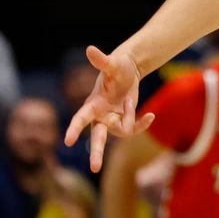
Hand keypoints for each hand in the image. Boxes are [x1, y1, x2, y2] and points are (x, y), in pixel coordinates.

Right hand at [63, 46, 153, 172]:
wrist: (128, 70)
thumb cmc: (117, 66)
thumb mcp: (112, 64)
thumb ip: (102, 60)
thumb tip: (90, 49)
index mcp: (92, 103)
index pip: (81, 118)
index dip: (74, 129)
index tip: (67, 141)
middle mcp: (100, 115)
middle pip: (97, 137)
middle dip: (96, 152)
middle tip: (94, 168)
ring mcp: (112, 119)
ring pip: (119, 132)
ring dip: (130, 119)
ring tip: (133, 102)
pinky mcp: (124, 120)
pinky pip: (132, 128)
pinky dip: (142, 124)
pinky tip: (151, 115)